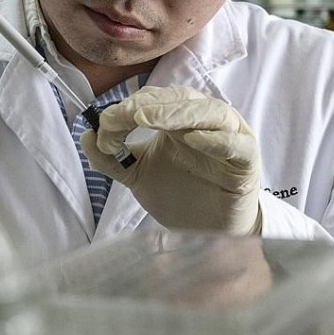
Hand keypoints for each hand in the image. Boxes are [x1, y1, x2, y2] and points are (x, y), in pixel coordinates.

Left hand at [80, 86, 261, 234]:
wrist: (208, 235)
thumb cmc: (179, 196)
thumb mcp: (138, 175)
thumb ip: (113, 157)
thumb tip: (85, 134)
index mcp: (180, 118)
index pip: (154, 100)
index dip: (128, 107)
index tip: (103, 125)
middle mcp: (205, 121)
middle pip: (179, 99)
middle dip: (148, 105)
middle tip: (122, 115)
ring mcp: (230, 137)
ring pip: (208, 112)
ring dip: (176, 113)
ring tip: (146, 118)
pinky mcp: (247, 161)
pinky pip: (236, 144)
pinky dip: (216, 139)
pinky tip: (193, 139)